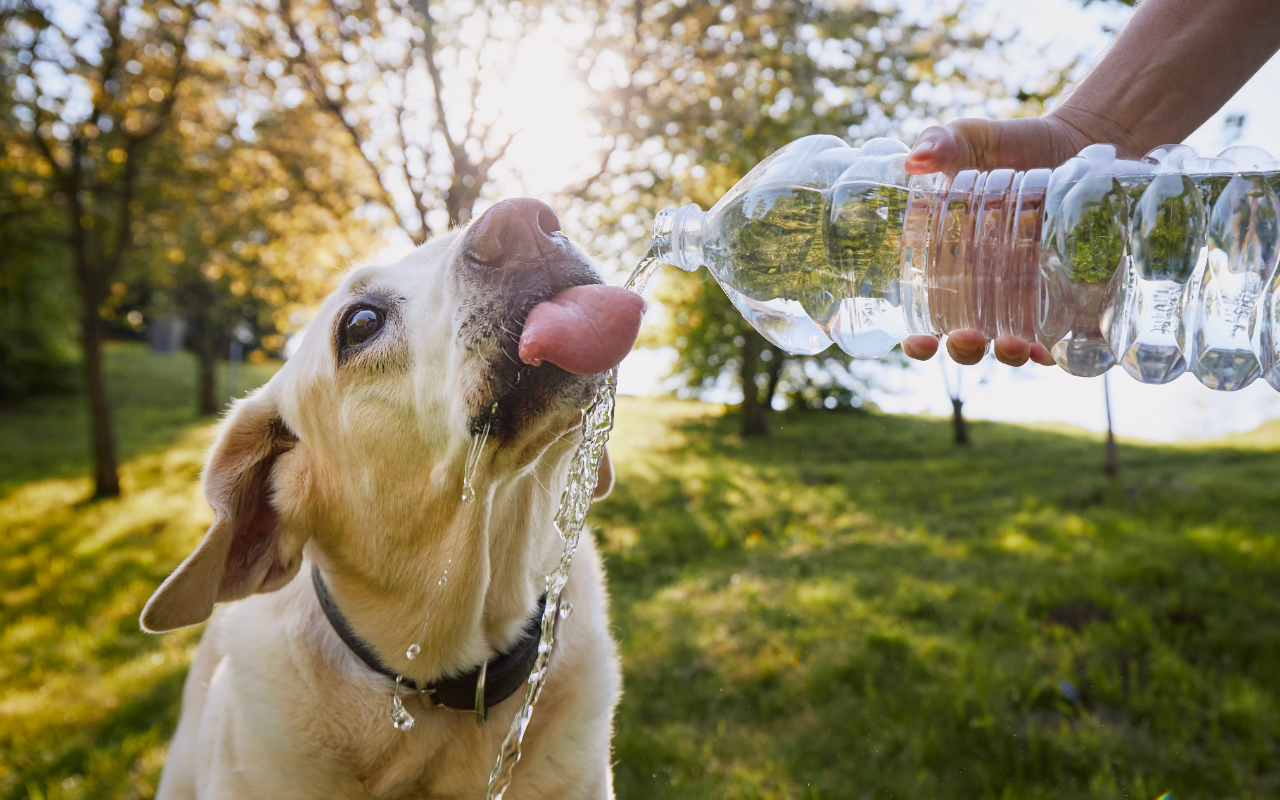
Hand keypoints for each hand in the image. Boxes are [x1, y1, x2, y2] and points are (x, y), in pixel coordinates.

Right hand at [898, 116, 1098, 365]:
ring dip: (1010, 355)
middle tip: (969, 337)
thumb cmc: (1013, 145)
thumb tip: (915, 160)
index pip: (925, 317)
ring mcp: (1028, 297)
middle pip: (968, 341)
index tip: (918, 342)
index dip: (918, 340)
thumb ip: (941, 143)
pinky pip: (1062, 335)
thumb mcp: (972, 139)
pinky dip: (1057, 350)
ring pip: (1013, 346)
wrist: (1080, 141)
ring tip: (1014, 346)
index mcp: (949, 266)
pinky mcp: (1069, 294)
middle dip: (966, 350)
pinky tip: (1053, 351)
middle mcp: (986, 292)